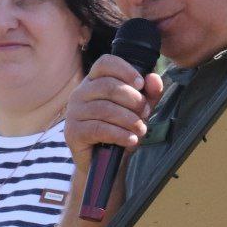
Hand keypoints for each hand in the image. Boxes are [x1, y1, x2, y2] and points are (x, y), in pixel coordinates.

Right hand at [65, 55, 163, 172]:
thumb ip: (149, 94)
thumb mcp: (139, 111)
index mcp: (94, 81)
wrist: (106, 163)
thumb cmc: (120, 131)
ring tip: (140, 130)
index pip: (105, 63)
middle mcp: (80, 93)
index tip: (140, 84)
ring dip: (129, 120)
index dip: (125, 70)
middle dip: (133, 100)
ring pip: (105, 109)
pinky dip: (119, 134)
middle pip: (108, 86)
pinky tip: (131, 140)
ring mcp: (74, 112)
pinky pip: (99, 128)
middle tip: (145, 114)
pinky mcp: (73, 132)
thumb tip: (154, 78)